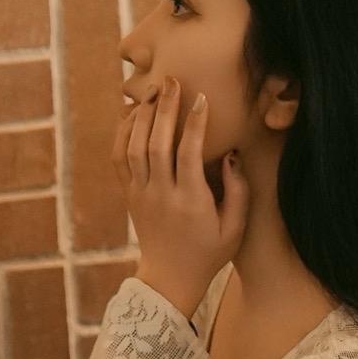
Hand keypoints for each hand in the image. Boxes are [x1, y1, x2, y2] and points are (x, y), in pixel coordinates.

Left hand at [117, 77, 247, 316]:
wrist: (170, 278)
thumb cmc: (209, 252)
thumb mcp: (235, 229)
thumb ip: (238, 191)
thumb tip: (230, 155)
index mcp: (189, 202)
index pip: (188, 153)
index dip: (194, 123)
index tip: (201, 98)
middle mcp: (160, 194)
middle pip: (156, 143)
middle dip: (164, 108)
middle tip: (172, 81)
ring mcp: (140, 193)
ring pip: (133, 147)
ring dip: (143, 116)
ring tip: (154, 91)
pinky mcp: (129, 194)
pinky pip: (119, 158)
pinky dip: (123, 132)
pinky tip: (133, 113)